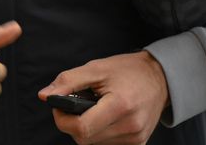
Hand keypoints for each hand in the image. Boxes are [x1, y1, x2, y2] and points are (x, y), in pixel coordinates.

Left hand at [38, 51, 169, 144]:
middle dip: (73, 124)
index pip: (81, 128)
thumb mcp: (96, 68)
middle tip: (76, 105)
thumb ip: (68, 81)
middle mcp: (130, 126)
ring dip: (87, 129)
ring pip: (94, 144)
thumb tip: (44, 95)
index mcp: (120, 106)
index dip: (63, 119)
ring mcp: (135, 138)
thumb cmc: (128, 70)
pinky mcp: (138, 144)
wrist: (160, 78)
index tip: (60, 106)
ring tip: (95, 108)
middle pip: (85, 139)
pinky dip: (99, 133)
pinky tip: (105, 118)